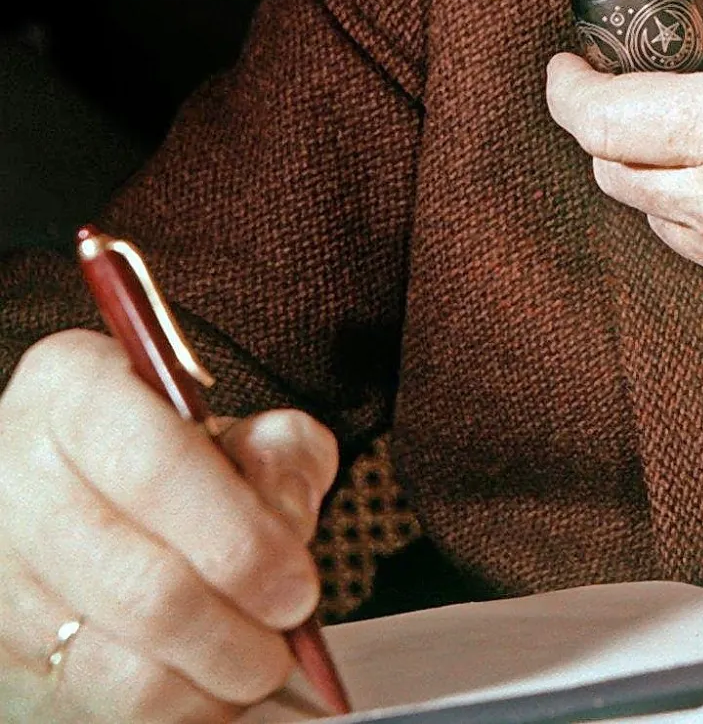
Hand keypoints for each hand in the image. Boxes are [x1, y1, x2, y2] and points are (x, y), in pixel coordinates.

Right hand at [0, 330, 335, 721]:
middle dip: (236, 626)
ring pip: (115, 664)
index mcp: (71, 387)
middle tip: (288, 634)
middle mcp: (12, 477)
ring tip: (257, 664)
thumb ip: (282, 454)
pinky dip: (170, 709)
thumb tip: (284, 520)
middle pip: (140, 584)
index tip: (298, 585)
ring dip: (208, 678)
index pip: (154, 466)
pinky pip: (92, 708)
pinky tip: (208, 686)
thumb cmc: (177, 464)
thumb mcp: (239, 425)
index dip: (237, 536)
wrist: (86, 504)